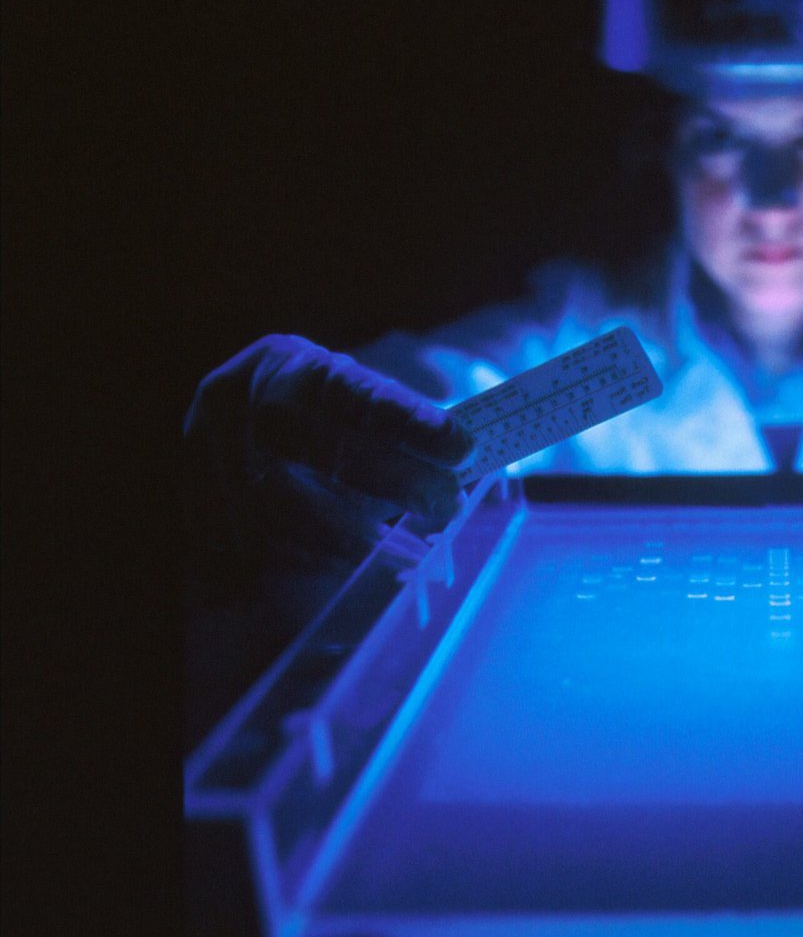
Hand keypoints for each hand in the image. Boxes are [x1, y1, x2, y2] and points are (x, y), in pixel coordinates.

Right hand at [184, 335, 475, 570]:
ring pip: (286, 509)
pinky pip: (261, 549)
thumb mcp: (355, 406)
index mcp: (284, 365)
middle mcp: (235, 405)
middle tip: (446, 503)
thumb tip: (470, 465)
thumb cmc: (322, 421)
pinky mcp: (198, 513)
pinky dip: (317, 564)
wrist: (239, 433)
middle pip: (321, 449)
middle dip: (394, 481)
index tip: (463, 446)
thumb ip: (405, 432)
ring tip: (413, 551)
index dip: (410, 421)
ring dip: (359, 538)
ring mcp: (207, 461)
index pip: (354, 392)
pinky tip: (362, 570)